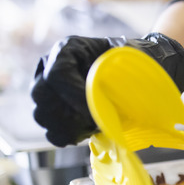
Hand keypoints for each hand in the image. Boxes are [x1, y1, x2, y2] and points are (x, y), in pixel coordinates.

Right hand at [31, 33, 183, 146]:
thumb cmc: (137, 60)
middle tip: (93, 120)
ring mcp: (52, 89)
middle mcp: (52, 66)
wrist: (142, 68)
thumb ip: (118, 76)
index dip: (73, 95)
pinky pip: (52, 130)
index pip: (57, 74)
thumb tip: (109, 102)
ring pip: (42, 114)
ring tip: (94, 125)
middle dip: (67, 113)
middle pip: (41, 95)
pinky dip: (69, 135)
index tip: (93, 109)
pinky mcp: (59, 110)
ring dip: (68, 126)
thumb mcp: (131, 61)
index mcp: (69, 49)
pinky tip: (88, 132)